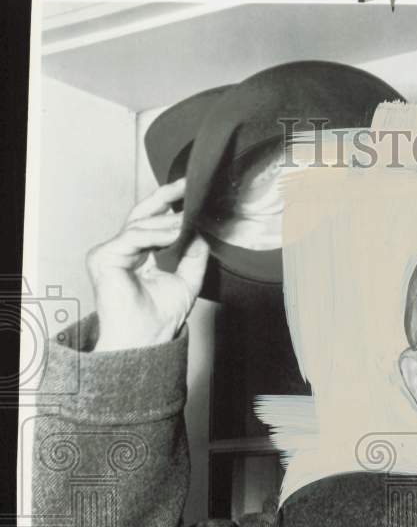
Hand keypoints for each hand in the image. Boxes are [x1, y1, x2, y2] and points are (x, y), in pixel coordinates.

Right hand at [86, 178, 209, 350]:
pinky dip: (156, 234)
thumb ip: (194, 257)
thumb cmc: (160, 319)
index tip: (189, 192)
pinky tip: (175, 232)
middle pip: (140, 216)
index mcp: (137, 256)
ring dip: (167, 222)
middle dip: (163, 199)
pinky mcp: (104, 257)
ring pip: (140, 226)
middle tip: (185, 186)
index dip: (168, 206)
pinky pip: (133, 237)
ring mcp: (109, 253)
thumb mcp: (187, 281)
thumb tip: (202, 234)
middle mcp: (120, 252)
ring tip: (188, 220)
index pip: (151, 224)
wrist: (146, 340)